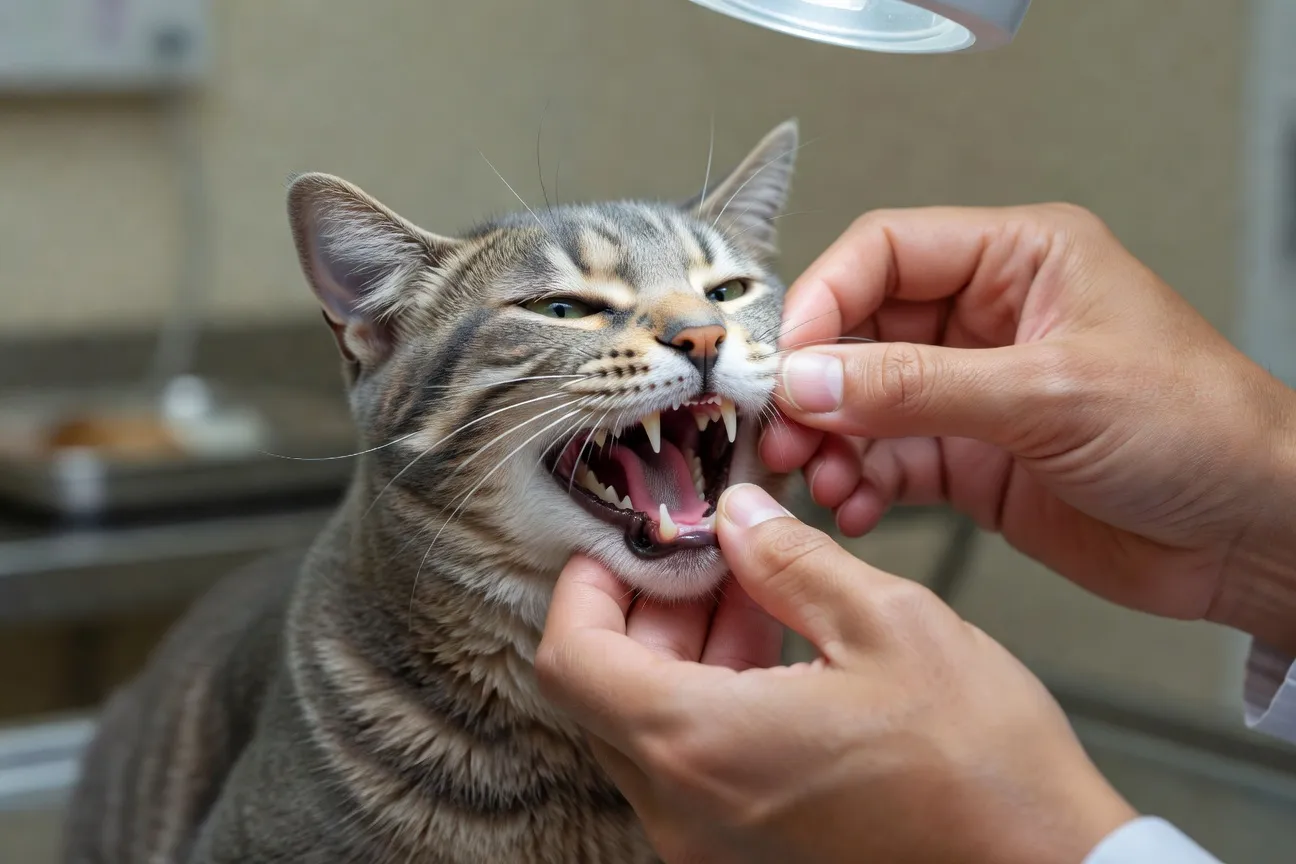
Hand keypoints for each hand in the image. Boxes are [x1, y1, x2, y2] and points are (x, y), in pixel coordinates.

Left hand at [537, 484, 1135, 863]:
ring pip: (649, 731)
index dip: (587, 586)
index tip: (625, 544)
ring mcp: (711, 849)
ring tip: (752, 593)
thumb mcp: (887, 623)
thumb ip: (788, 560)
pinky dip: (711, 706)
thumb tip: (736, 516)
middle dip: (646, 611)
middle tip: (703, 555)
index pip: (572, 658)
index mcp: (701, 745)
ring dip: (682, 656)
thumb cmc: (983, 769)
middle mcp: (686, 811)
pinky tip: (775, 655)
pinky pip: (692, 772)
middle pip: (605, 693)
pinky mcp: (747, 862)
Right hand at [763, 204, 1295, 650]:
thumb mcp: (1050, 394)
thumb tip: (811, 380)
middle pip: (861, 330)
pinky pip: (889, 460)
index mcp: (1019, 259)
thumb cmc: (1202, 431)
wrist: (1254, 535)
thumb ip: (918, 386)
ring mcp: (975, 392)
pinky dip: (861, 483)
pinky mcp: (973, 459)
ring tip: (819, 478)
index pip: (888, 251)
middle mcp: (988, 318)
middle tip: (783, 430)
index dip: (825, 298)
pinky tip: (854, 506)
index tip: (785, 357)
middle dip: (816, 384)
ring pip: (865, 401)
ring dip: (830, 441)